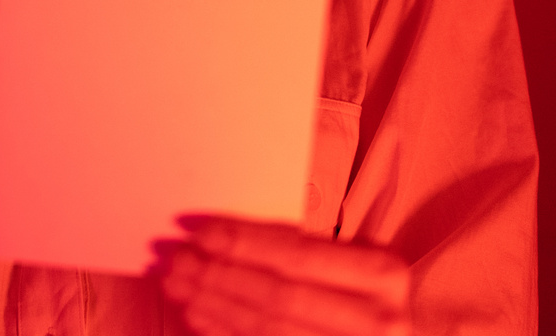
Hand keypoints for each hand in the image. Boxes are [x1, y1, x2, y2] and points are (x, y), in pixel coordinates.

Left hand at [155, 215, 411, 335]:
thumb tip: (215, 235)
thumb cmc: (361, 292)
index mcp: (382, 273)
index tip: (195, 230)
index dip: (241, 242)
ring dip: (213, 304)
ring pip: (269, 328)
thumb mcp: (348, 261)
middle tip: (173, 259)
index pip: (296, 253)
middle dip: (218, 274)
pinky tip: (198, 316)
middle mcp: (378, 319)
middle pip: (277, 293)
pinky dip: (226, 332)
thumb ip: (298, 248)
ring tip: (175, 285)